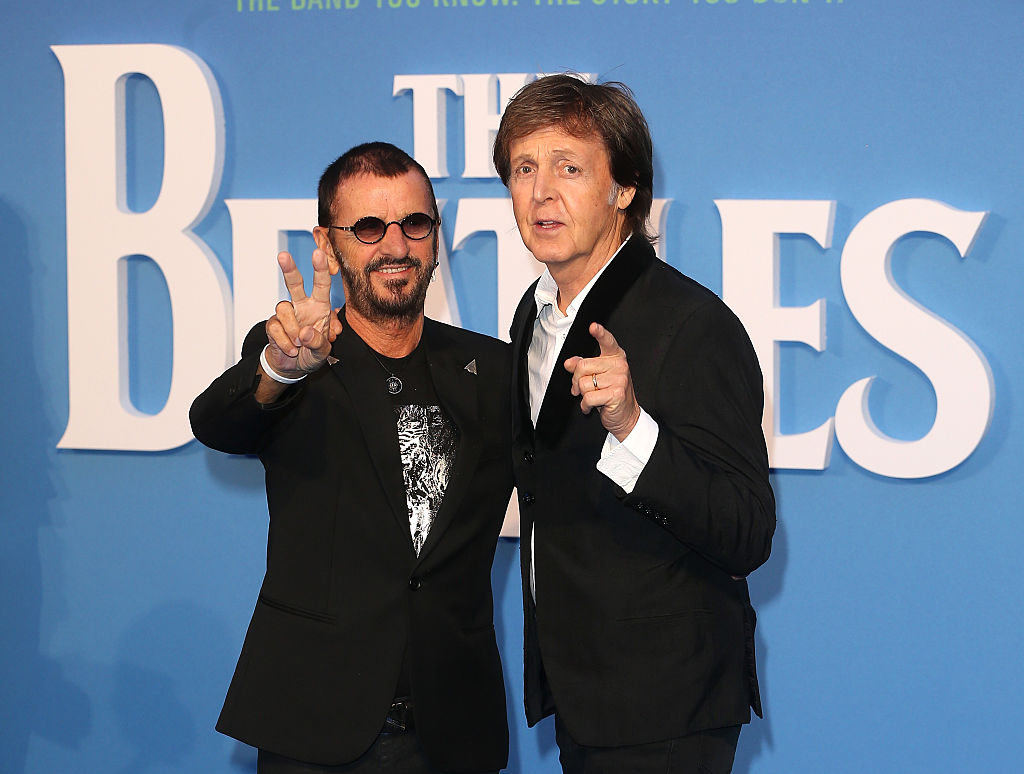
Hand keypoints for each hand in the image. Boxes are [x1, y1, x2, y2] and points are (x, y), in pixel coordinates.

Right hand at [264, 248, 341, 376]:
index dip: (320, 269)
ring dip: (292, 330)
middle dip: (289, 269)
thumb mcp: (322, 352)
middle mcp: (302, 306)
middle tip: (283, 256)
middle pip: (294, 283)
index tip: (318, 253)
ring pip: (283, 309)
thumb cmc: (312, 354)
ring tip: (298, 346)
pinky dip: (284, 342)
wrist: (294, 367)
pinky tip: (290, 350)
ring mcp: (287, 314)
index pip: (321, 285)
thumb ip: (317, 343)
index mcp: (319, 307)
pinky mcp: (273, 324)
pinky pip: (275, 328)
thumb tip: (304, 332)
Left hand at [564, 322, 640, 441]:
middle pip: (583, 366)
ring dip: (583, 395)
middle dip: (576, 381)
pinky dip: (586, 405)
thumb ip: (583, 366)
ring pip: (584, 384)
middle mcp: (619, 365)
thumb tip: (569, 363)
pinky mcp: (616, 393)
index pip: (607, 341)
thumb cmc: (611, 394)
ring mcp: (619, 379)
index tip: (593, 327)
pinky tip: (592, 406)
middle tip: (581, 389)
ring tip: (593, 397)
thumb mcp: (597, 377)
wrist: (626, 416)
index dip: (599, 333)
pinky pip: (588, 397)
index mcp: (615, 357)